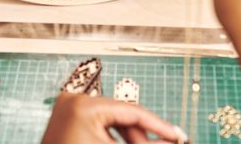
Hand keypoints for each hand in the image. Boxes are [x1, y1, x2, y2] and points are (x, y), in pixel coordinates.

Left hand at [42, 93, 183, 143]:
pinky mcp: (65, 119)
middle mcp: (74, 100)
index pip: (132, 111)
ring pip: (110, 121)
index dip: (158, 125)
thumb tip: (169, 139)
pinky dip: (111, 137)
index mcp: (84, 105)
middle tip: (163, 143)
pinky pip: (96, 124)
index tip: (175, 134)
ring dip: (128, 137)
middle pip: (121, 116)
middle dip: (141, 135)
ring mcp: (67, 108)